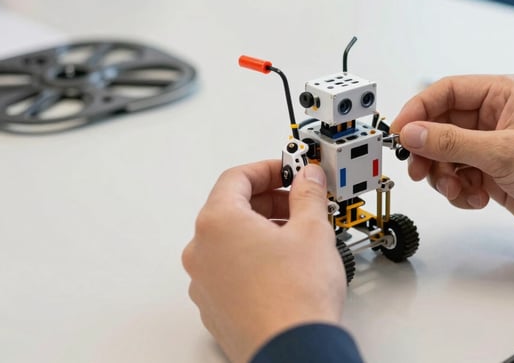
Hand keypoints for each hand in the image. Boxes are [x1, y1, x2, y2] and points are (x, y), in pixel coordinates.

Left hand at [182, 161, 345, 362]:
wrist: (293, 351)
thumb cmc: (295, 298)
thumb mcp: (312, 230)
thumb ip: (308, 194)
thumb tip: (309, 179)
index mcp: (217, 223)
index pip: (237, 177)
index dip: (268, 168)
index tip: (290, 170)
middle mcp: (201, 251)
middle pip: (232, 208)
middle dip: (269, 200)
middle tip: (301, 202)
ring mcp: (204, 282)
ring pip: (231, 241)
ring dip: (263, 230)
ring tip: (299, 237)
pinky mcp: (215, 307)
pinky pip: (231, 270)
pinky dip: (255, 259)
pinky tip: (286, 267)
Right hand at [390, 75, 513, 249]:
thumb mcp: (503, 153)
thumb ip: (452, 142)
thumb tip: (412, 132)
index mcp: (504, 94)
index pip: (447, 91)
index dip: (418, 110)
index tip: (398, 132)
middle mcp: (497, 116)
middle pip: (442, 125)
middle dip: (429, 149)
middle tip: (418, 169)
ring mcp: (495, 145)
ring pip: (447, 153)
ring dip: (444, 175)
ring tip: (457, 190)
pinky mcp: (495, 172)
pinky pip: (460, 175)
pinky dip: (460, 190)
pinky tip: (476, 199)